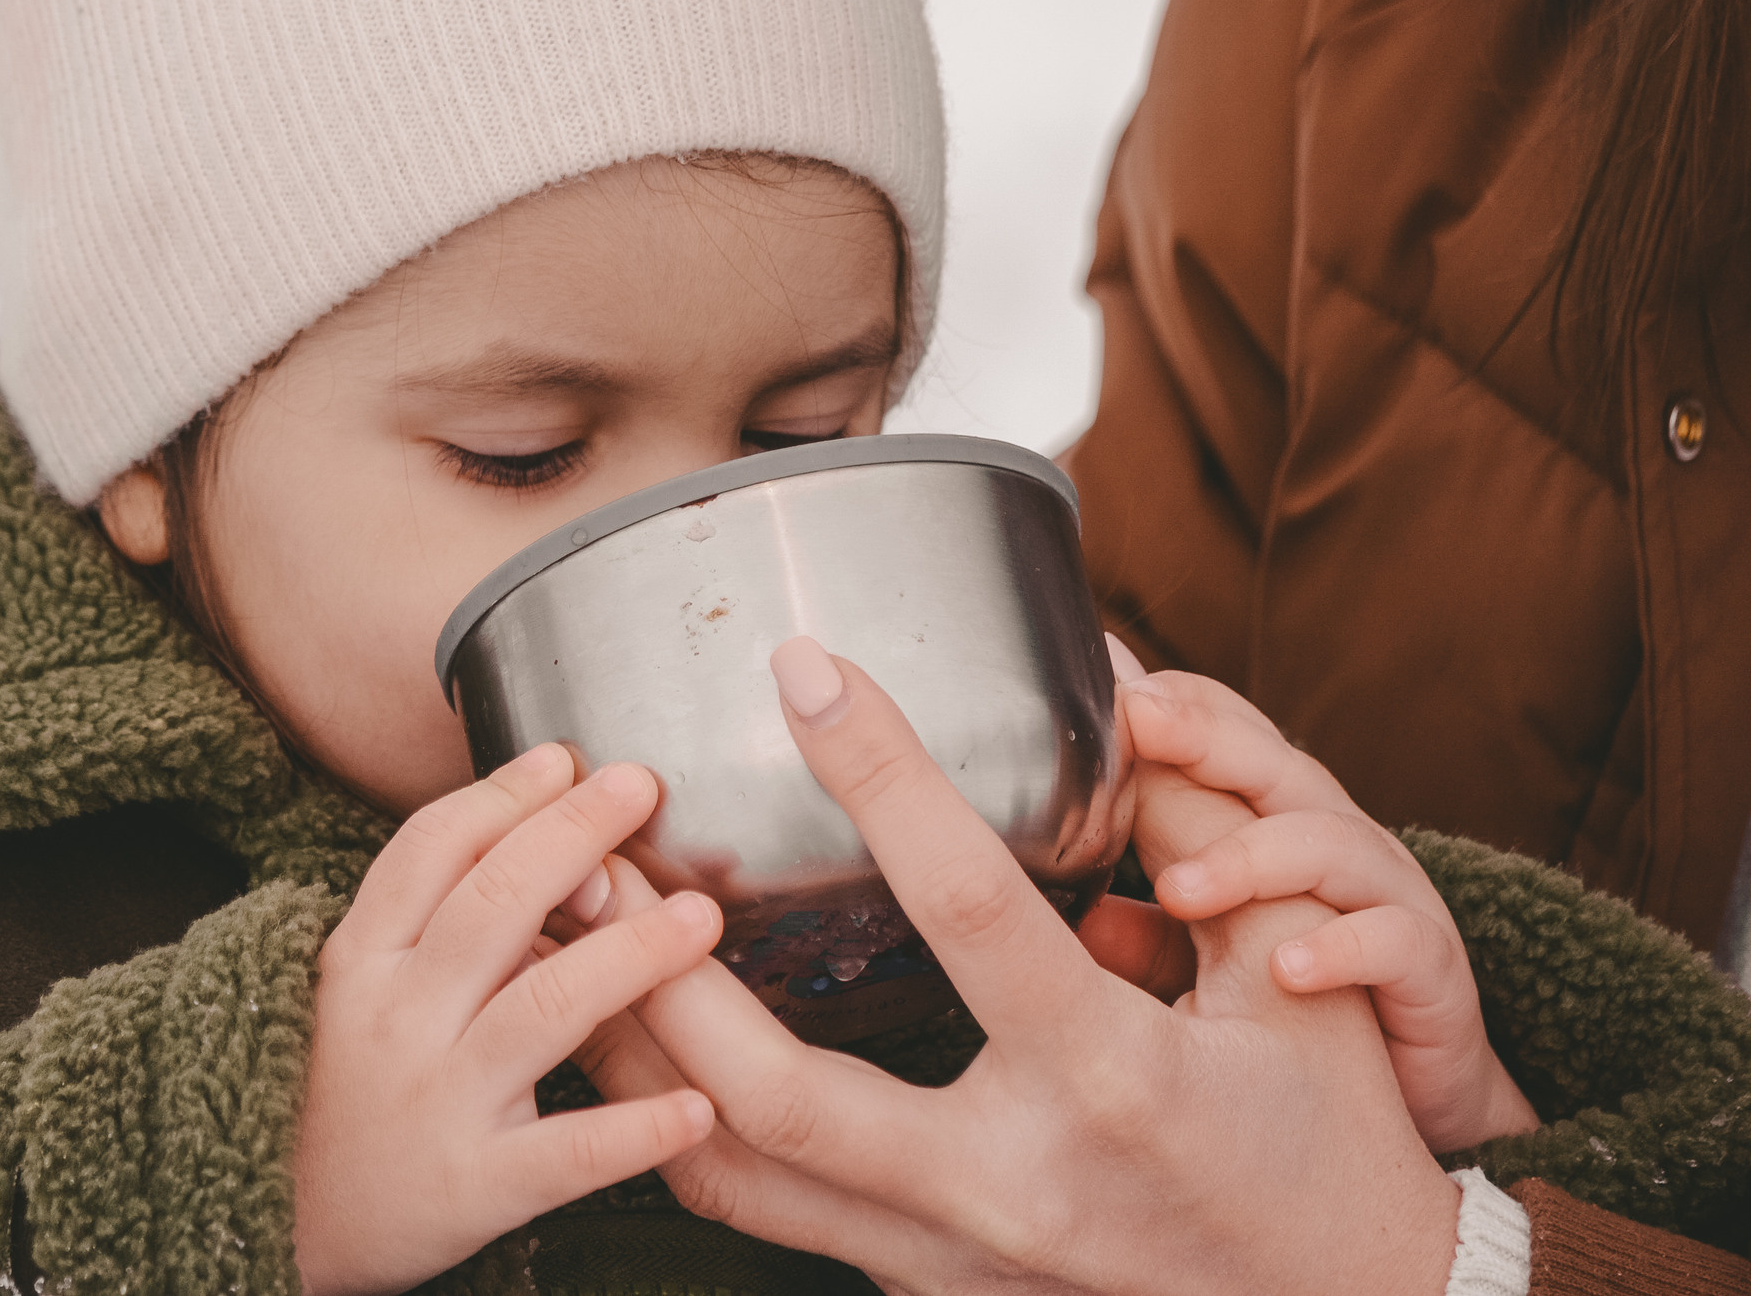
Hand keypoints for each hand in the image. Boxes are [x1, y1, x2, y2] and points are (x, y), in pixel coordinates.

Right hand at [295, 744, 719, 1294]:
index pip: (431, 850)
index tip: (566, 759)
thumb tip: (525, 820)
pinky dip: (634, 1130)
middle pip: (493, 906)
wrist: (276, 1224)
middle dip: (573, 836)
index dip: (502, 796)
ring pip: (542, 1010)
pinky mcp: (476, 1186)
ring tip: (700, 920)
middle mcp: (398, 1018)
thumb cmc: (340, 1085)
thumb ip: (428, 914)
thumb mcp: (355, 985)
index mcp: (364, 958)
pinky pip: (566, 1153)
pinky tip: (698, 1106)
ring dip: (629, 958)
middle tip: (642, 789)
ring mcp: (439, 1100)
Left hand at [578, 639, 1460, 1295]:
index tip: (807, 667)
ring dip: (629, 1055)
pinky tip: (626, 1035)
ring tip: (569, 935)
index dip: (884, 776)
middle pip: (775, 1094)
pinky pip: (760, 1210)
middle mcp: (1009, 1188)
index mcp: (1112, 1083)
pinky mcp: (920, 1285)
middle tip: (593, 853)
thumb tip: (1113, 703)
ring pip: (731, 1175)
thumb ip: (1211, 836)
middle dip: (661, 972)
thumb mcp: (1303, 982)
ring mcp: (949, 1260)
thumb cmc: (1331, 1141)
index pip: (969, 910)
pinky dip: (674, 1123)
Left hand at [1121, 667, 1540, 1151]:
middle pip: (1271, 762)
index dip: (1168, 703)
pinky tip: (1286, 970)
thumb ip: (1144, 931)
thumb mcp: (1212, 961)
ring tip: (1179, 892)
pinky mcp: (1431, 967)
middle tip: (1138, 722)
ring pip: (1329, 841)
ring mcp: (1387, 894)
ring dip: (1249, 860)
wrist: (1424, 1097)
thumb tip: (1057, 918)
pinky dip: (1342, 949)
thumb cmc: (1304, 1007)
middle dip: (1203, 734)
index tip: (1100, 691)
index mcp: (1272, 820)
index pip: (1225, 729)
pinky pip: (1396, 941)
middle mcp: (1332, 838)